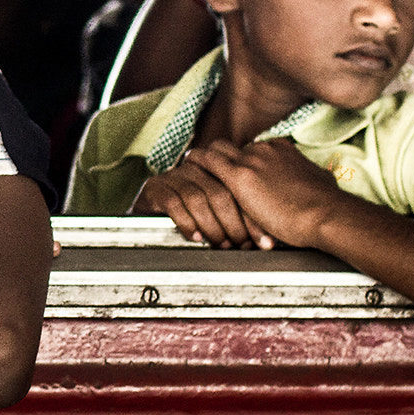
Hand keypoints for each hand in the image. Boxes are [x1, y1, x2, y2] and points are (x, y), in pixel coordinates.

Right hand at [134, 155, 270, 248]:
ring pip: (198, 198)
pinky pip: (173, 202)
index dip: (253, 218)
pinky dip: (186, 222)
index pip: (240, 190)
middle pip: (220, 192)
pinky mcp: (154, 187)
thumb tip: (267, 241)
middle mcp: (195, 169)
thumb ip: (240, 218)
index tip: (265, 241)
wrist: (146, 218)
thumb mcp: (220, 216)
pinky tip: (195, 237)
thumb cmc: (189, 218)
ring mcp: (174, 176)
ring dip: (212, 226)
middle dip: (233, 224)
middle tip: (240, 245)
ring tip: (220, 244)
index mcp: (215, 170)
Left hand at [182, 138, 350, 249]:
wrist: (325, 213)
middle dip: (222, 157)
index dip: (244, 162)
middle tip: (211, 169)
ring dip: (206, 158)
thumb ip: (309, 178)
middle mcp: (265, 150)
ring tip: (193, 165)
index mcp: (282, 150)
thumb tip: (316, 181)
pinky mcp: (239, 175)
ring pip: (217, 149)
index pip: (254, 150)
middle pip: (233, 147)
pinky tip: (188, 165)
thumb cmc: (326, 205)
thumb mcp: (321, 181)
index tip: (240, 172)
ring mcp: (251, 160)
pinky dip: (196, 162)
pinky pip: (208, 160)